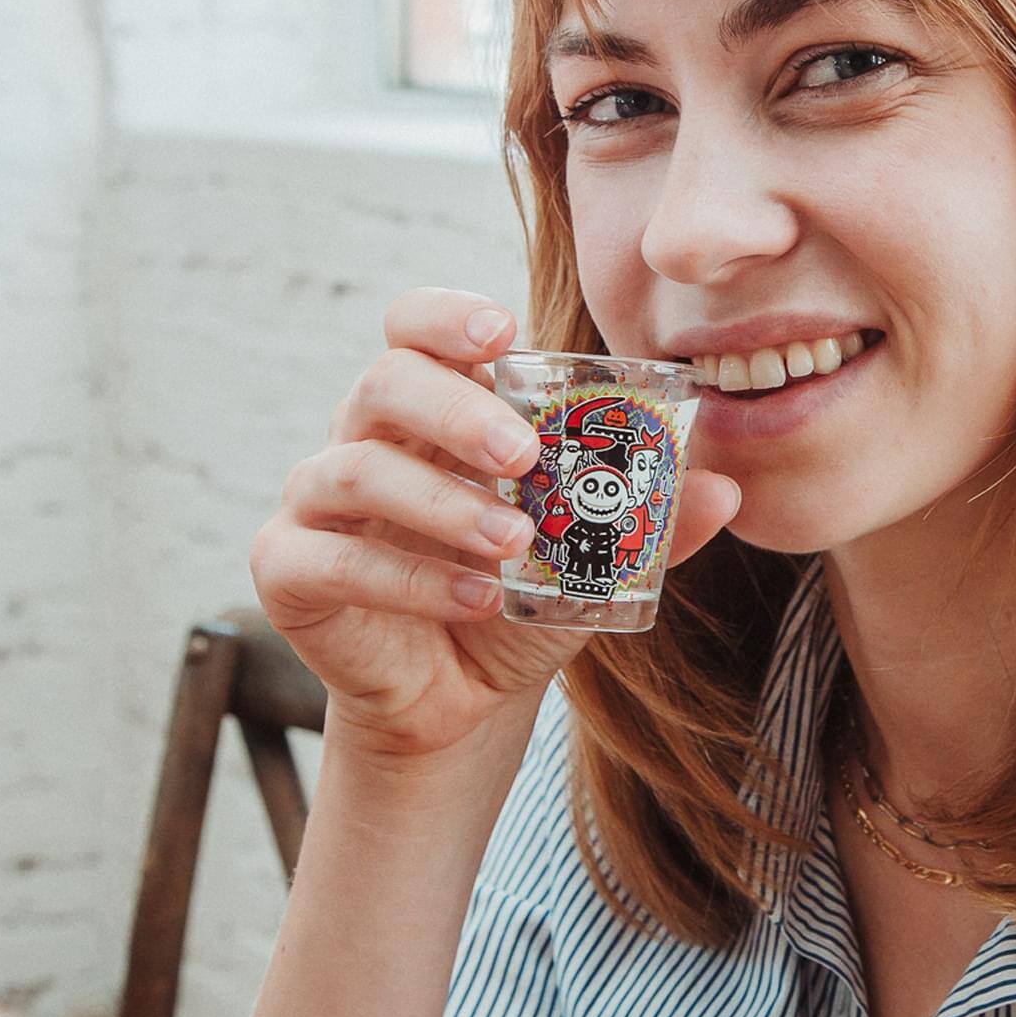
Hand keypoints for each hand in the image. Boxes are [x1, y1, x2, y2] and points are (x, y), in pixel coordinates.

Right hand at [248, 288, 739, 760]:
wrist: (461, 701)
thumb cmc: (516, 598)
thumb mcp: (591, 559)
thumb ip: (649, 522)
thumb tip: (726, 488)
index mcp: (429, 409)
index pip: (415, 327)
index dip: (447, 315)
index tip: (501, 330)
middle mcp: (363, 436)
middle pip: (384, 381)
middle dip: (458, 410)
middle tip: (524, 454)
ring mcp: (316, 500)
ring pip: (359, 468)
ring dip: (445, 503)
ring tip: (512, 542)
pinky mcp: (289, 568)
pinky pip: (336, 556)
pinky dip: (410, 576)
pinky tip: (473, 597)